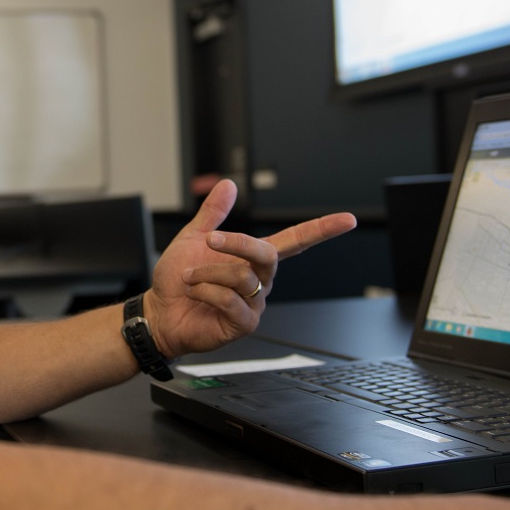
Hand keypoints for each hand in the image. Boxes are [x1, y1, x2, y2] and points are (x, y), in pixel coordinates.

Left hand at [146, 179, 355, 358]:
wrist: (160, 312)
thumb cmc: (177, 280)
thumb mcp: (193, 238)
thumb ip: (213, 213)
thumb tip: (228, 185)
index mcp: (253, 258)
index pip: (296, 240)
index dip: (322, 229)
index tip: (348, 219)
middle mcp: (260, 280)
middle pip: (267, 254)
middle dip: (237, 243)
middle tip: (210, 241)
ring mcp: (255, 303)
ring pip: (241, 277)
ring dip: (207, 273)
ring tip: (189, 279)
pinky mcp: (244, 324)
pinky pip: (230, 300)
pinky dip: (206, 292)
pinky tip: (195, 295)